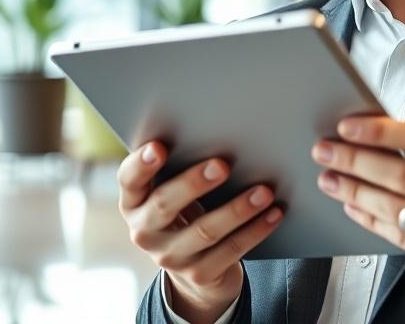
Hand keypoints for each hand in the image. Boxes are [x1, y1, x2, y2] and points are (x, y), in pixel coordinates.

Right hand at [117, 142, 283, 322]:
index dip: (141, 164)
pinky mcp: (199, 274)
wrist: (199, 267)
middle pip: (164, 205)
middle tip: (223, 165)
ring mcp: (170, 257)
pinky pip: (230, 251)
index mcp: (135, 202)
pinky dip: (256, 230)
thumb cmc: (189, 210)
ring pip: (204, 231)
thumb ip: (183, 166)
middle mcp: (144, 231)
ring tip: (264, 191)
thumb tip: (223, 131)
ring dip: (237, 209)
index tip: (158, 147)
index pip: (129, 180)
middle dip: (194, 183)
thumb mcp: (177, 191)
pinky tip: (274, 213)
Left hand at [311, 110, 404, 287]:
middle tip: (326, 150)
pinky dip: (372, 222)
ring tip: (331, 179)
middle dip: (355, 161)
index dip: (381, 131)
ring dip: (355, 193)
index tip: (350, 125)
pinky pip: (402, 239)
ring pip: (396, 210)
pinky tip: (355, 207)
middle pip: (402, 175)